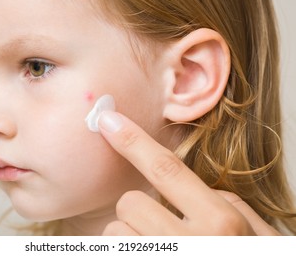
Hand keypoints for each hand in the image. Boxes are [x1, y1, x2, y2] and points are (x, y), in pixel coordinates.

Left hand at [98, 111, 279, 235]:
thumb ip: (224, 202)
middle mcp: (192, 245)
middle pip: (130, 204)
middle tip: (158, 225)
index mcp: (221, 223)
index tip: (107, 120)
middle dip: (136, 210)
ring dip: (129, 237)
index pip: (166, 170)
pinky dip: (124, 247)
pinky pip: (110, 251)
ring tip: (156, 245)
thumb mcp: (255, 233)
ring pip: (115, 234)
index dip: (133, 141)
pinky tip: (146, 250)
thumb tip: (186, 183)